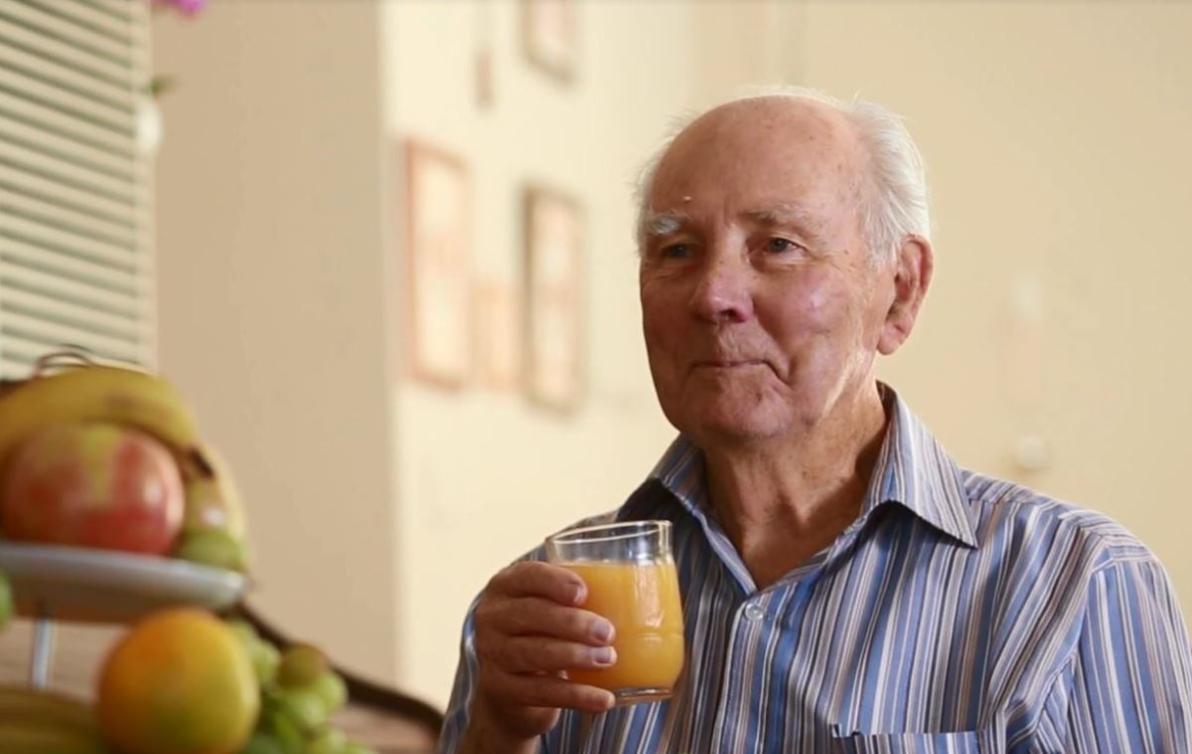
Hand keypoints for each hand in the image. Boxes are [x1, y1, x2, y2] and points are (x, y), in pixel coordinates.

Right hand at [464, 561, 616, 747]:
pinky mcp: (501, 689)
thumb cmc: (543, 634)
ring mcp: (491, 655)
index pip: (526, 576)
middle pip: (532, 614)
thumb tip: (642, 595)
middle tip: (608, 632)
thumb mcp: (550, 610)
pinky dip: (578, 696)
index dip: (555, 582)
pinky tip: (604, 699)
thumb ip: (577, 597)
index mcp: (505, 586)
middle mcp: (491, 617)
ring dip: (577, 656)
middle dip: (573, 623)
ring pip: (535, 653)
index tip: (584, 593)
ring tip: (609, 659)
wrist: (511, 690)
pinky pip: (542, 691)